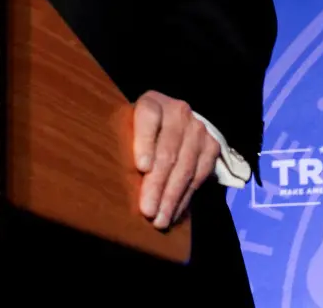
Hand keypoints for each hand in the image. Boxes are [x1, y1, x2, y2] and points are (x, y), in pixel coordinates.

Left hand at [133, 90, 219, 228]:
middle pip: (167, 151)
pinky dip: (184, 198)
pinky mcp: (211, 146)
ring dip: (171, 198)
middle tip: (146, 210)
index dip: (144, 142)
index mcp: (152, 102)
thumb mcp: (126, 126)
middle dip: (156, 184)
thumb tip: (110, 175)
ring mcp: (198, 129)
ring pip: (185, 168)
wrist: (173, 120)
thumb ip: (122, 141)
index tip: (141, 168)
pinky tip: (173, 213)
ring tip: (158, 220)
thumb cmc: (137, 129)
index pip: (148, 118)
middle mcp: (178, 112)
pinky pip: (199, 177)